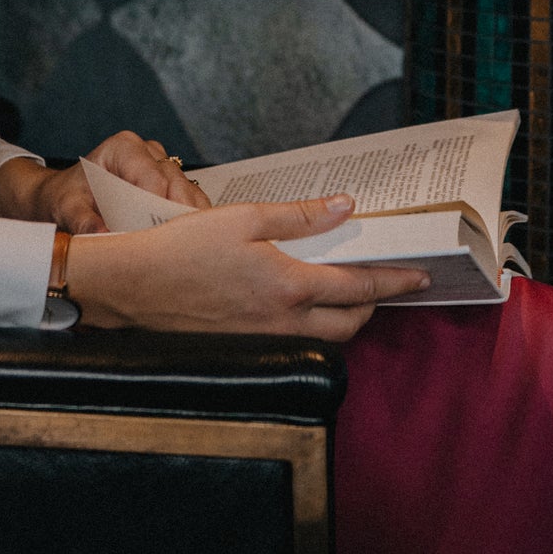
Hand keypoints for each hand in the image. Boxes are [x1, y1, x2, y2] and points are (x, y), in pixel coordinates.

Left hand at [0, 131, 206, 237]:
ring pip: (188, 193)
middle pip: (175, 184)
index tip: (156, 236)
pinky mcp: (172, 186)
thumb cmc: (66, 197)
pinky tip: (186, 246)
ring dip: (187, 222)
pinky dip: (189, 224)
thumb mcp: (66, 208)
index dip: (158, 207)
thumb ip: (82, 220)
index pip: (153, 177)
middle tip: (173, 250)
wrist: (65, 198)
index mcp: (124, 148)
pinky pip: (190, 203)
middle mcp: (149, 153)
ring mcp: (163, 168)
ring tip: (184, 251)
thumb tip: (105, 236)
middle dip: (175, 217)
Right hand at [64, 193, 429, 339]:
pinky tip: (305, 305)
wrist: (131, 287)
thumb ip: (301, 216)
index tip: (420, 276)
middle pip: (351, 323)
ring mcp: (264, 339)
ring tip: (351, 292)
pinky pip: (297, 342)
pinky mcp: (245, 347)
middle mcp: (283, 321)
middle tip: (386, 281)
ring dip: (346, 320)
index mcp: (289, 286)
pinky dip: (314, 327)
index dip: (395, 281)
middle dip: (375, 304)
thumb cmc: (182, 247)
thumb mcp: (244, 217)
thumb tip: (347, 206)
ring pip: (326, 338)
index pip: (360, 288)